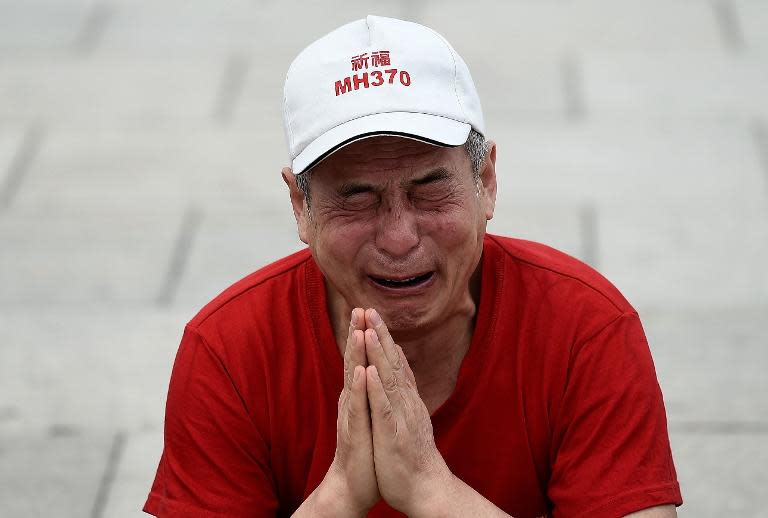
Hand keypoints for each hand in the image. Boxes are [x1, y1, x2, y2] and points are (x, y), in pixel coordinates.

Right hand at [323, 308, 379, 514]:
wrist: (355, 484)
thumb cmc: (365, 449)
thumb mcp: (369, 413)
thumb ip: (369, 391)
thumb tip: (372, 369)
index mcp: (359, 394)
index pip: (361, 358)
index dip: (363, 334)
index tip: (367, 309)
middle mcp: (352, 400)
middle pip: (354, 361)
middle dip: (356, 334)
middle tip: (358, 308)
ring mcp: (351, 415)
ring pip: (353, 380)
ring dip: (355, 356)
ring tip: (358, 331)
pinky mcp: (354, 432)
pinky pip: (358, 408)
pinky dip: (360, 389)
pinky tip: (361, 373)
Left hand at [363, 309, 453, 515]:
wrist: (427, 489)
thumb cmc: (413, 456)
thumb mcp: (408, 418)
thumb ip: (403, 395)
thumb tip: (398, 374)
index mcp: (406, 399)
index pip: (395, 361)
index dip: (384, 337)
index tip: (372, 313)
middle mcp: (406, 402)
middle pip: (393, 362)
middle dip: (380, 334)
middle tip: (369, 308)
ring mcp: (401, 417)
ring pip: (389, 379)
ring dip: (379, 353)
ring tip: (369, 329)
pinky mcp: (395, 434)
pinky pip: (385, 409)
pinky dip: (377, 389)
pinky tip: (370, 372)